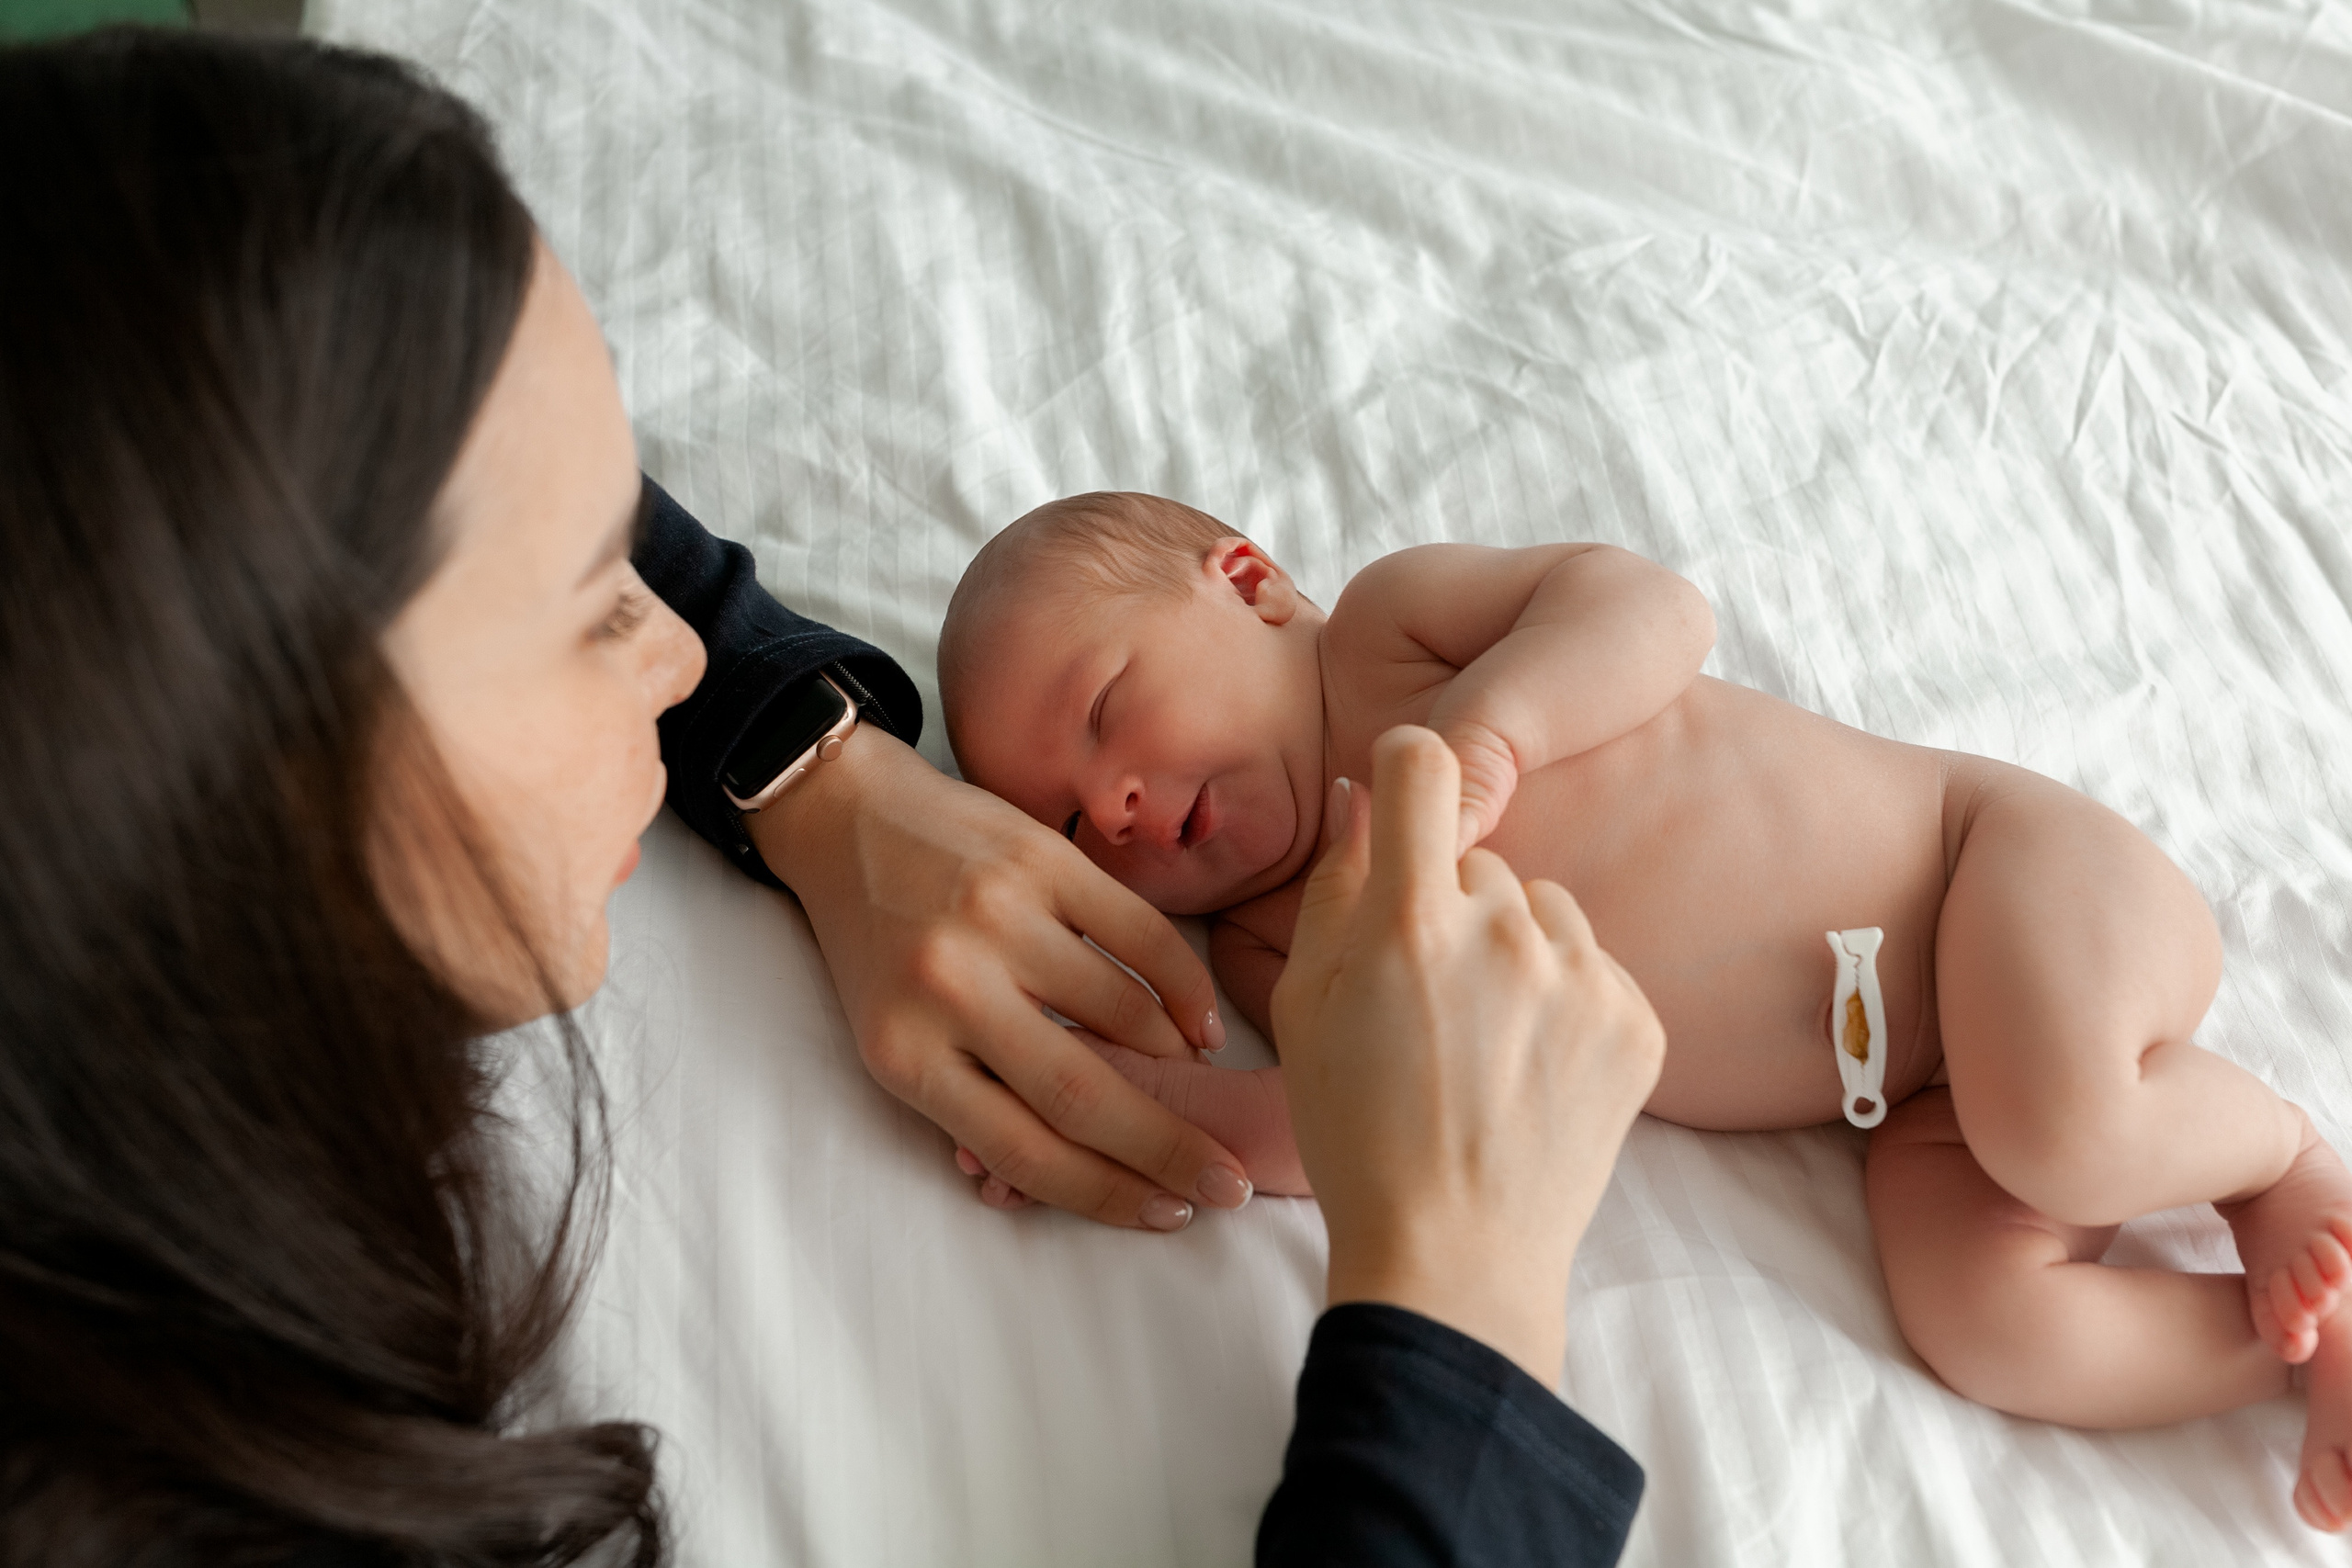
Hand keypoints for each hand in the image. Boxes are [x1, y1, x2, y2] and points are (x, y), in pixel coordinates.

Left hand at [749, 725, 1253, 1229]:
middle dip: (1170, 1153)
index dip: (1109, 1195)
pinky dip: (1183, 988)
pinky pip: (1140, 936)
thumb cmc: (876, 948)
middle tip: (1228, 1184)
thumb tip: (1079, 1176)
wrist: (846, 818)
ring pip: (1125, 1015)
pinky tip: (1200, 1024)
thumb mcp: (895, 1040)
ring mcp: (999, 918)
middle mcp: (949, 989)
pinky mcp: (1042, 861)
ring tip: (1199, 1087)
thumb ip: (972, 1103)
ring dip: (1179, 1065)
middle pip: (1082, 1096)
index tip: (1170, 1214)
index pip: (1022, 1150)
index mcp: (903, 1054)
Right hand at [1271, 726, 1663, 1381]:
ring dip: (1516, 948)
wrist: (1456, 1253)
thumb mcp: (1307, 1006)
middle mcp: (1506, 933)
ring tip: (1485, 1037)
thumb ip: (1336, 884)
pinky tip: (1531, 1068)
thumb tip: (1368, 793)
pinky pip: (1596, 969)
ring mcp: (1583, 978)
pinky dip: (1567, 1003)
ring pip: (1544, 909)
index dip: (1409, 768)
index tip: (1405, 801)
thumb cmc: (1357, 1134)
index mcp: (1410, 920)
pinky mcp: (1637, 1024)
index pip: (1426, 764)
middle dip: (1452, 904)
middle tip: (1428, 995)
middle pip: (1482, 859)